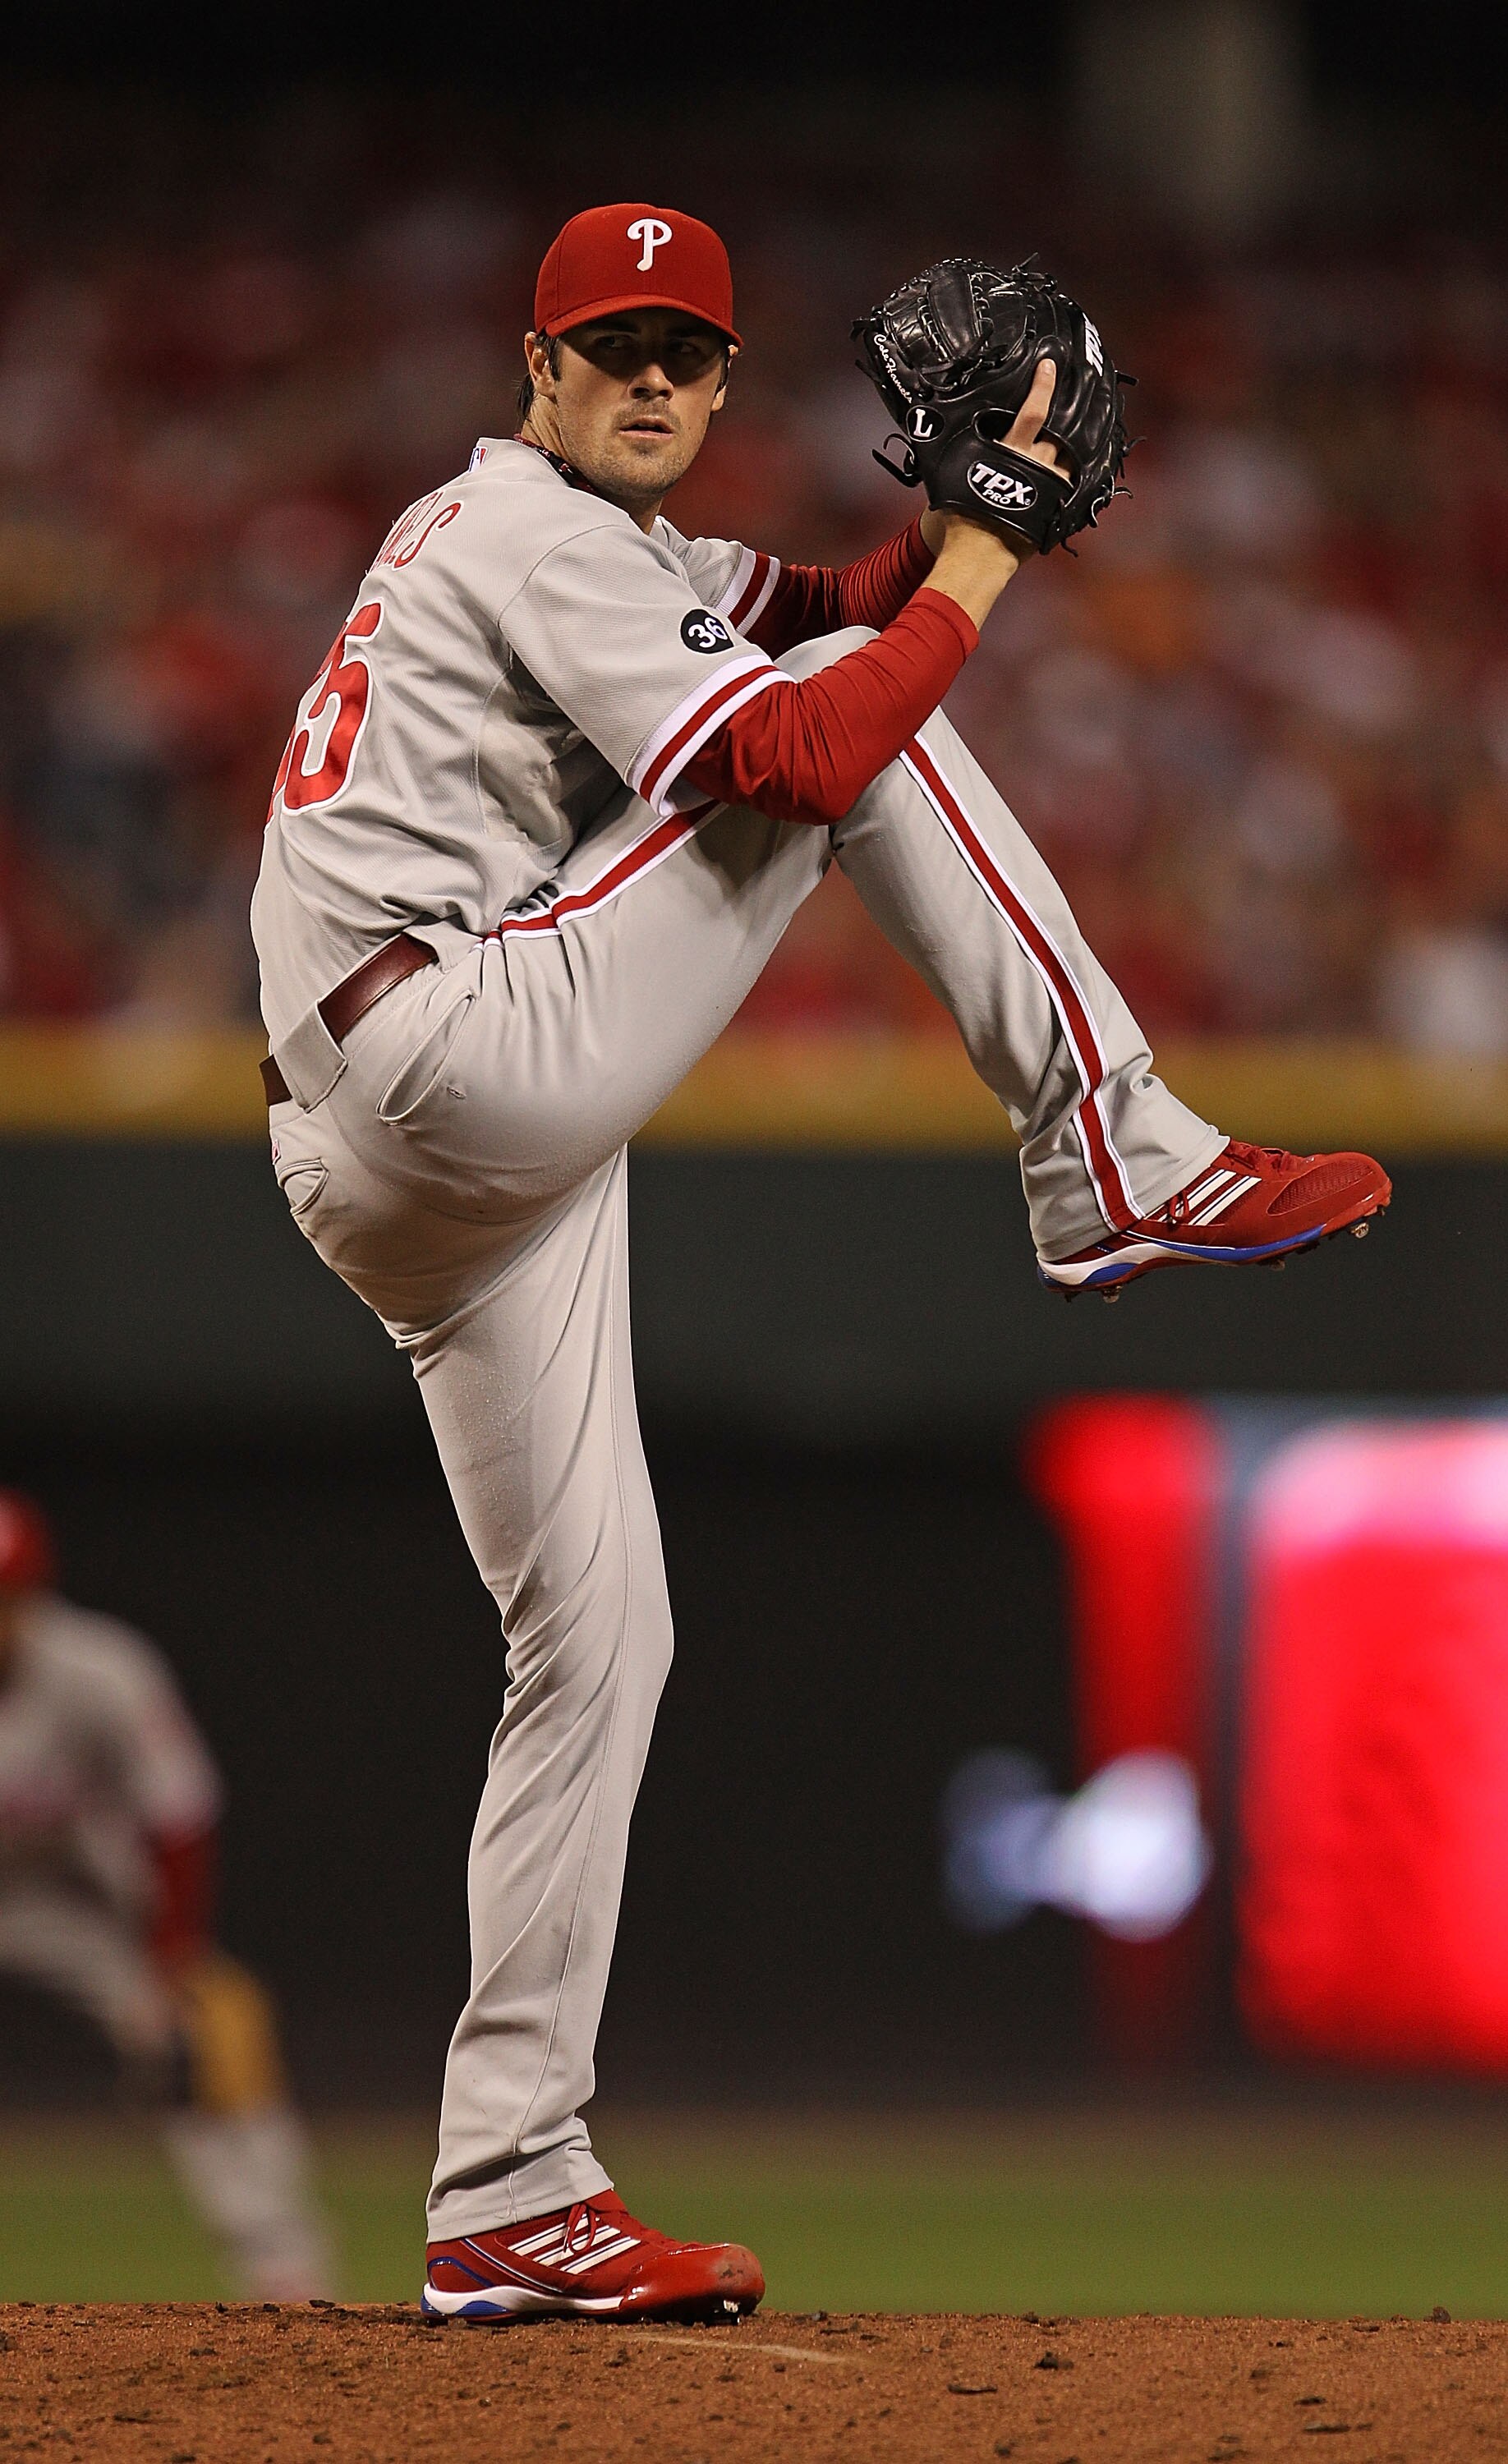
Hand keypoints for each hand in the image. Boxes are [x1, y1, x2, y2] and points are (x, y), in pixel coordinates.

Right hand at [921, 359, 1063, 628]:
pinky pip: (1074, 485)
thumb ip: (958, 451)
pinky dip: (1078, 473)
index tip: (1050, 365)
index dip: (1043, 385)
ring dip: (1079, 440)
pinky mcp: (1055, 510)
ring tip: (1085, 426)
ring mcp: (1050, 488)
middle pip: (1062, 429)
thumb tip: (932, 428)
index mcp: (1010, 451)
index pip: (1033, 410)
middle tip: (1079, 390)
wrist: (977, 558)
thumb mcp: (949, 475)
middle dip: (1071, 408)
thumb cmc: (957, 519)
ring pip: (1073, 456)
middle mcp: (1035, 465)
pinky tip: (1081, 465)